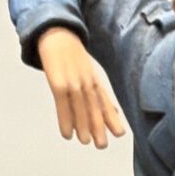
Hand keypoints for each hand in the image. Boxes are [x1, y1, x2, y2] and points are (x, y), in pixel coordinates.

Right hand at [37, 27, 126, 147]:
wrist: (55, 31)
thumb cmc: (70, 52)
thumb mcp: (87, 69)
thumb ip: (97, 90)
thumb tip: (112, 111)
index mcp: (93, 78)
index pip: (104, 100)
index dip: (111, 117)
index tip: (120, 133)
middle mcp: (86, 80)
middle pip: (94, 107)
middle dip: (98, 126)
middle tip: (101, 145)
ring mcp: (72, 81)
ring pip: (80, 107)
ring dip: (83, 126)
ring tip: (85, 141)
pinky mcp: (57, 81)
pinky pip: (63, 104)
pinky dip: (66, 120)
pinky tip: (67, 134)